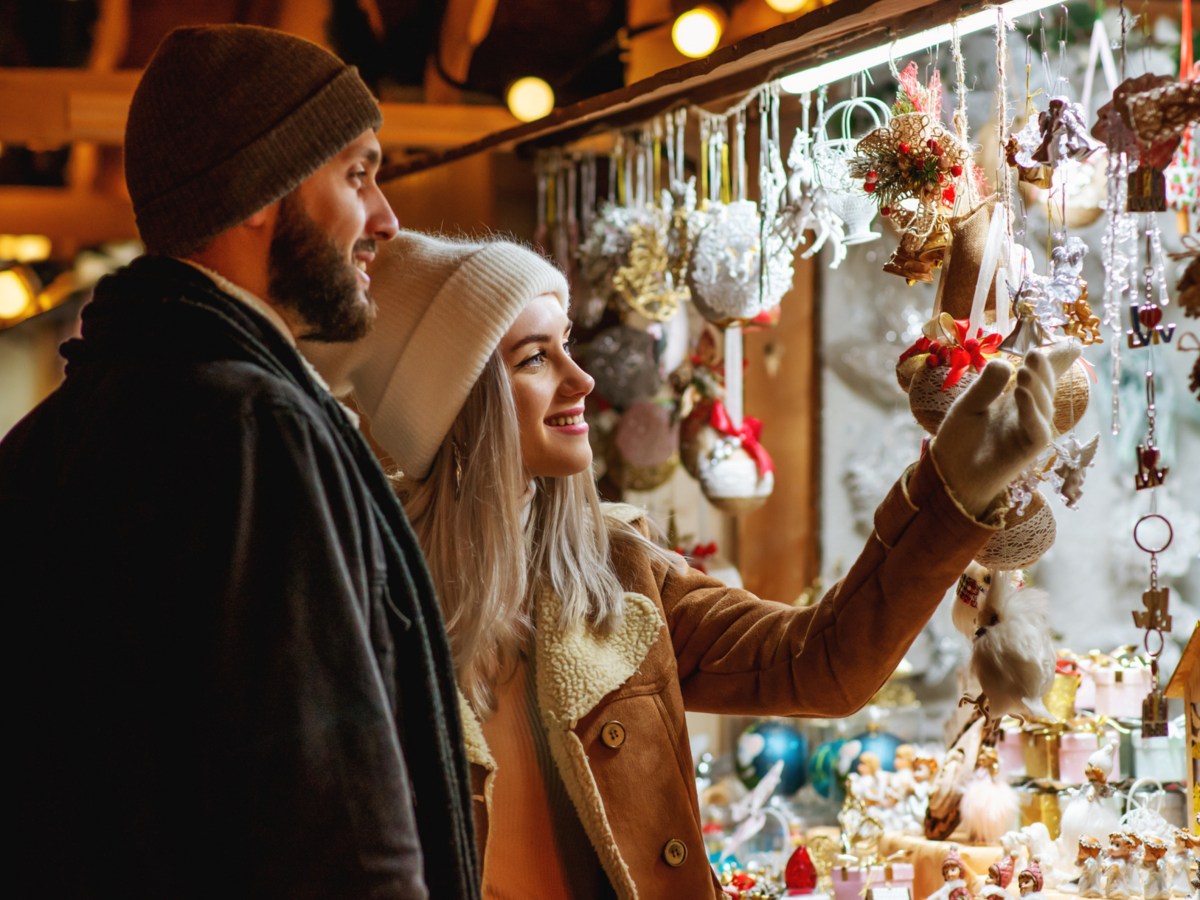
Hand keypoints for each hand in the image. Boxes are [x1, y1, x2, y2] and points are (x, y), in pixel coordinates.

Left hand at [931, 340, 1080, 517]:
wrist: (949, 474)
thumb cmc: (960, 439)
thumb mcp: (968, 405)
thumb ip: (986, 386)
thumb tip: (1004, 363)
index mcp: (1016, 400)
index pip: (1040, 377)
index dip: (1057, 361)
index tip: (1073, 345)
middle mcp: (1029, 413)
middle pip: (1045, 388)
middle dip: (1045, 369)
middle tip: (1035, 352)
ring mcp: (1031, 431)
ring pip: (1044, 406)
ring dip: (1036, 387)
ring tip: (1024, 370)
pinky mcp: (1029, 450)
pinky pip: (1037, 429)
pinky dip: (1031, 411)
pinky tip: (1021, 394)